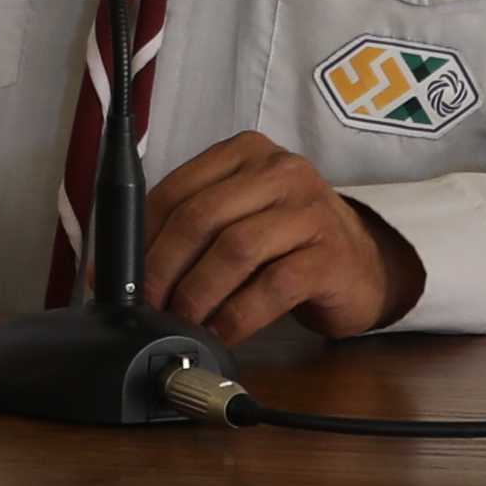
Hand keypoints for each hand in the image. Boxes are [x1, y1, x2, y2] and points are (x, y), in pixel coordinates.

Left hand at [138, 133, 423, 345]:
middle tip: (150, 306)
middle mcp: (281, 171)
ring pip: (235, 250)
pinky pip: (273, 287)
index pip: (177, 189)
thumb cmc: (288, 243)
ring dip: (198, 294)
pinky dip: (238, 316)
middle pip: (201, 218)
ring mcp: (311, 210)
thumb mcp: (240, 216)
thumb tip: (122, 269)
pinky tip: (223, 333)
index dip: (142, 237)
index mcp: (246, 153)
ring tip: (183, 322)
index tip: (122, 277)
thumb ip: (192, 228)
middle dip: (164, 269)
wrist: (364, 266)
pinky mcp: (330, 255)